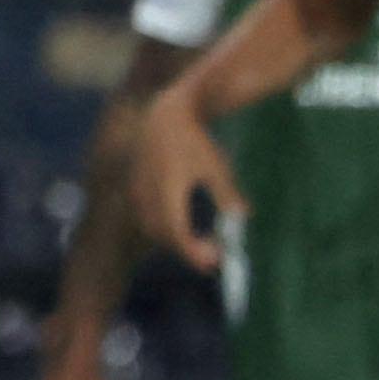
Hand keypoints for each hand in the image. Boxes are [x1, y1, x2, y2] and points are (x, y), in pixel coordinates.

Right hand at [130, 85, 245, 270]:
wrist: (163, 117)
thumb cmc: (194, 141)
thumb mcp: (215, 166)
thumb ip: (227, 193)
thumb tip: (243, 216)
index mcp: (169, 189)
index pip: (178, 233)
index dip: (194, 252)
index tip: (215, 261)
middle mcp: (148, 195)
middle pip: (166, 236)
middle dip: (188, 251)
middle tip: (213, 257)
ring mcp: (138, 194)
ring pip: (155, 230)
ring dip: (175, 241)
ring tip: (201, 245)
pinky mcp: (135, 192)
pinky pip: (148, 220)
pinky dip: (165, 230)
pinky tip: (183, 230)